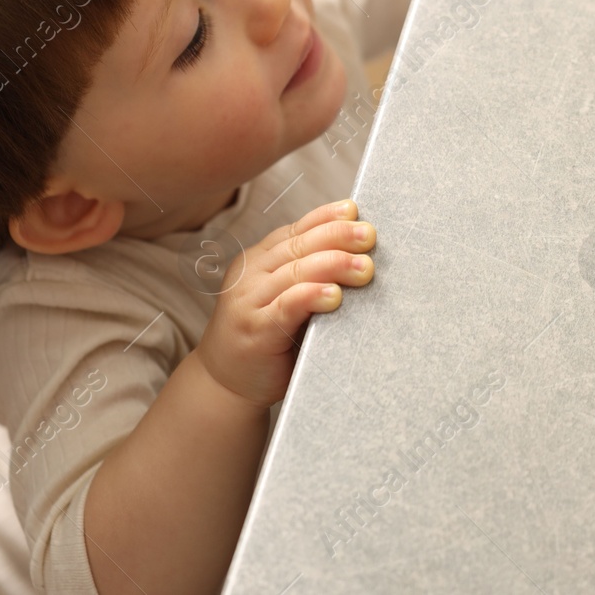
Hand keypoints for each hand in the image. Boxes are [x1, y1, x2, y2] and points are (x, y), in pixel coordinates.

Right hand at [195, 199, 375, 408]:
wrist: (225, 384)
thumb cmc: (267, 339)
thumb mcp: (284, 299)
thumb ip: (308, 277)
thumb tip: (361, 255)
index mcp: (259, 259)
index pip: (295, 230)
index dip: (325, 218)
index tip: (354, 211)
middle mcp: (251, 274)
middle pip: (299, 246)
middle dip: (337, 236)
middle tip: (369, 235)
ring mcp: (249, 300)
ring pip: (295, 271)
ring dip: (334, 264)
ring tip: (365, 268)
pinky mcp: (255, 329)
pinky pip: (286, 305)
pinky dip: (311, 295)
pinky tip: (334, 294)